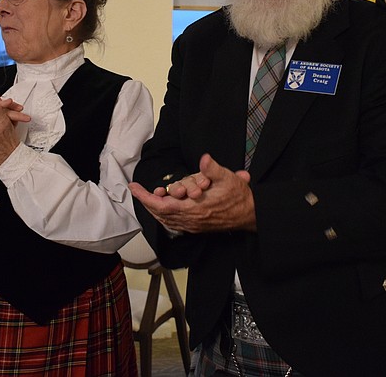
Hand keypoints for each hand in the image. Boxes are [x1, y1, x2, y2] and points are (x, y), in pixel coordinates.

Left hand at [128, 153, 256, 232]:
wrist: (250, 215)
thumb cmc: (239, 197)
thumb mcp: (229, 178)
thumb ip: (213, 169)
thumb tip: (204, 158)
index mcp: (196, 208)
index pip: (162, 205)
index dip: (146, 197)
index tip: (135, 188)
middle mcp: (191, 220)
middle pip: (159, 214)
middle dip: (146, 201)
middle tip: (137, 190)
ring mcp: (193, 225)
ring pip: (165, 220)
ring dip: (154, 208)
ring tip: (147, 197)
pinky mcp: (196, 227)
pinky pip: (173, 223)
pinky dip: (163, 215)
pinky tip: (161, 208)